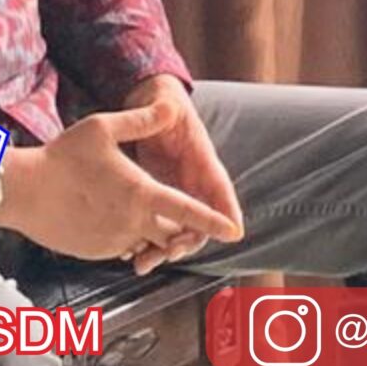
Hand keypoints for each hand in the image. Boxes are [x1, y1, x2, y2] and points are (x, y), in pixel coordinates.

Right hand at [0, 96, 242, 271]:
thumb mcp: (103, 127)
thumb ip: (142, 120)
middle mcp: (132, 223)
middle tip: (179, 211)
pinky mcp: (94, 253)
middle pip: (172, 233)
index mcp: (141, 194)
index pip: (188, 211)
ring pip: (148, 244)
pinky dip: (130, 239)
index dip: (214, 220)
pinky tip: (114, 217)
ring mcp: (112, 242)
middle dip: (180, 226)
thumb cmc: (61, 157)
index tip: (235, 231)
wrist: (21, 192)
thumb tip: (172, 106)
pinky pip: (123, 250)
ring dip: (153, 233)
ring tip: (141, 210)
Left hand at [117, 74, 243, 272]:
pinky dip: (149, 242)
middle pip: (200, 217)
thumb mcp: (162, 103)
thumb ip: (163, 109)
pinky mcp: (155, 195)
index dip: (227, 209)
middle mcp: (192, 178)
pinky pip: (158, 224)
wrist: (145, 105)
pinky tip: (130, 254)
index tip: (235, 231)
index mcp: (199, 157)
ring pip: (178, 227)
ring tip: (143, 263)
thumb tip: (169, 107)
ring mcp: (175, 189)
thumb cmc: (159, 102)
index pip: (218, 185)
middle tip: (170, 253)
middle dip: (190, 240)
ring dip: (166, 248)